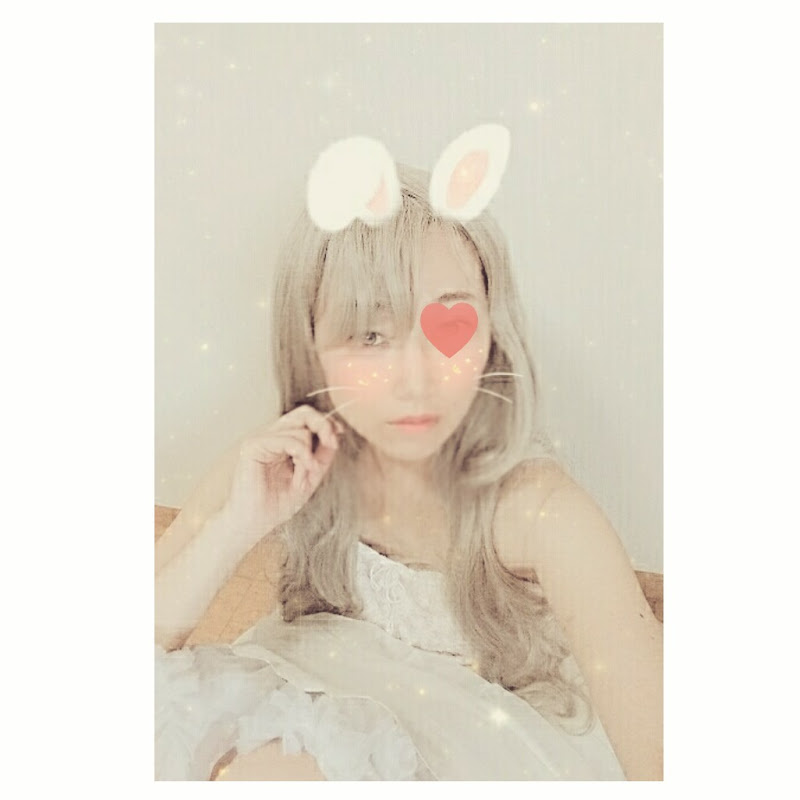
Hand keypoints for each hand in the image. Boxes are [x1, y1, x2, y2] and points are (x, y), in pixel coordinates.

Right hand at [223, 405, 343, 547]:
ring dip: (310, 455)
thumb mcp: (310, 476)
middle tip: (332, 443)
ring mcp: (261, 439)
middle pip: (303, 413)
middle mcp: (271, 436)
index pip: (306, 417)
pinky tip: (303, 471)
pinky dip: (302, 455)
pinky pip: (287, 439)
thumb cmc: (277, 503)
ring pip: (299, 430)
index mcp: (282, 441)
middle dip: (323, 426)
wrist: (254, 522)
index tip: (339, 434)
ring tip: (306, 475)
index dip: (326, 422)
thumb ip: (323, 454)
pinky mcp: (253, 446)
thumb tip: (336, 432)